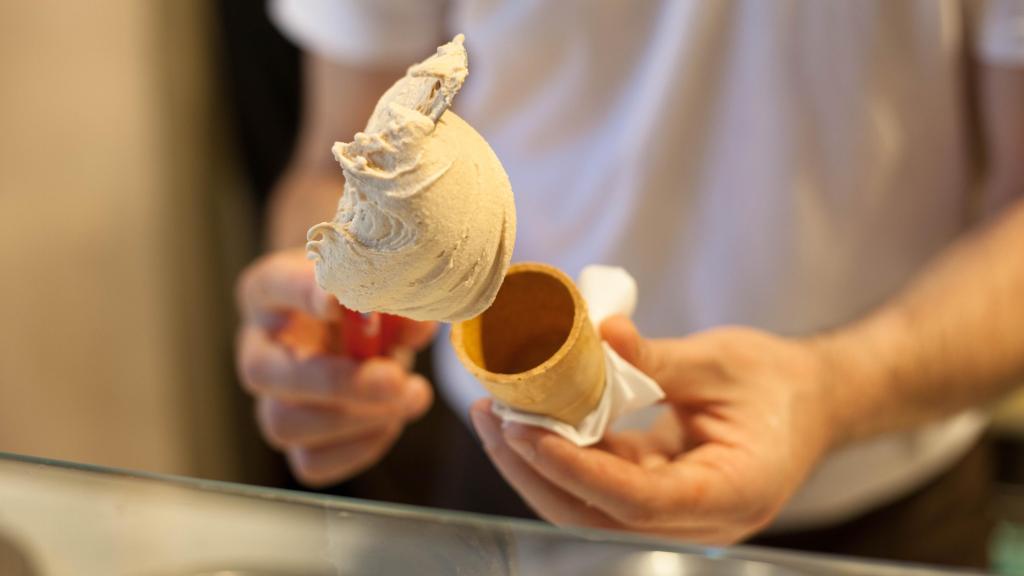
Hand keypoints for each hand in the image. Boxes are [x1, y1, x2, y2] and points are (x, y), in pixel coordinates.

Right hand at [236, 249, 436, 486]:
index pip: (271, 285)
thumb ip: (398, 303)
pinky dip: (358, 449)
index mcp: (270, 291)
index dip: (301, 294)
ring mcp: (270, 399)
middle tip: (393, 379)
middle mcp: (258, 346)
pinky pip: (310, 463)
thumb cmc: (364, 302)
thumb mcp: (380, 290)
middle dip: (335, 381)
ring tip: (407, 397)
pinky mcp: (296, 439)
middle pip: (264, 372)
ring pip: (283, 424)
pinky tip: (392, 421)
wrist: (363, 330)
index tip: (338, 302)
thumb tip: (419, 326)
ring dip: (353, 420)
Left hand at [471, 316, 833, 544]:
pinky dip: (563, 453)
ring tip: (496, 415)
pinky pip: (600, 484)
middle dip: (536, 471)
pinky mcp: (657, 495)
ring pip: (590, 506)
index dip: (576, 470)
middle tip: (493, 419)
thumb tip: (601, 335)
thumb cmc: (780, 383)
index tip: (526, 432)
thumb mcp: (723, 362)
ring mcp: (676, 514)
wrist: (813, 400)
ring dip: (539, 464)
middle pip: (599, 515)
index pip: (637, 501)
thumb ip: (661, 359)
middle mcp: (699, 520)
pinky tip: (531, 418)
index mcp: (728, 494)